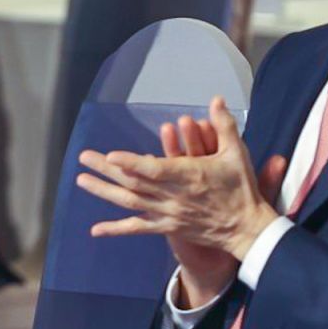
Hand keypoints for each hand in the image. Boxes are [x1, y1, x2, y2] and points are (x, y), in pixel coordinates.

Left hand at [75, 97, 282, 302]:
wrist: (246, 229)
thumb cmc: (241, 188)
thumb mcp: (237, 154)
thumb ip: (224, 126)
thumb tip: (216, 99)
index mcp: (189, 176)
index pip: (154, 169)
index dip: (131, 163)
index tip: (111, 156)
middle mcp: (173, 196)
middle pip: (133, 183)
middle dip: (106, 170)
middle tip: (83, 157)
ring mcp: (168, 213)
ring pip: (130, 202)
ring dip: (104, 191)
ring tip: (81, 180)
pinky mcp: (167, 227)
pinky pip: (137, 228)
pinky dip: (116, 229)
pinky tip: (96, 230)